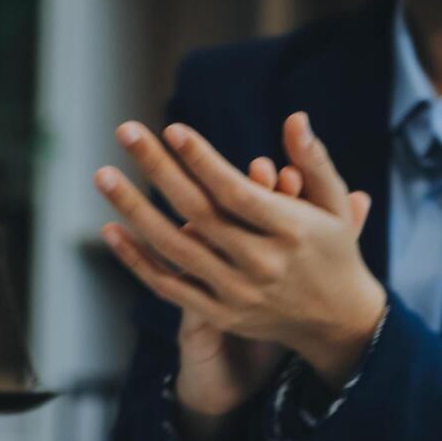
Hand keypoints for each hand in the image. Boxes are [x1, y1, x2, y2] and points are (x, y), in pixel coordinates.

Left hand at [97, 112, 383, 388]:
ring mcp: (237, 293)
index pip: (238, 193)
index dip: (203, 162)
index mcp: (292, 231)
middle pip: (200, 213)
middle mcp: (262, 264)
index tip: (172, 130)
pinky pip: (169, 286)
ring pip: (176, 248)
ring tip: (104, 175)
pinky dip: (137, 261)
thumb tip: (295, 118)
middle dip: (159, 170)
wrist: (337, 323)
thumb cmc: (333, 250)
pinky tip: (110, 230)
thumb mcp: (334, 205)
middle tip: (125, 131)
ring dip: (135, 211)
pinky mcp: (219, 315)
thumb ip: (313, 162)